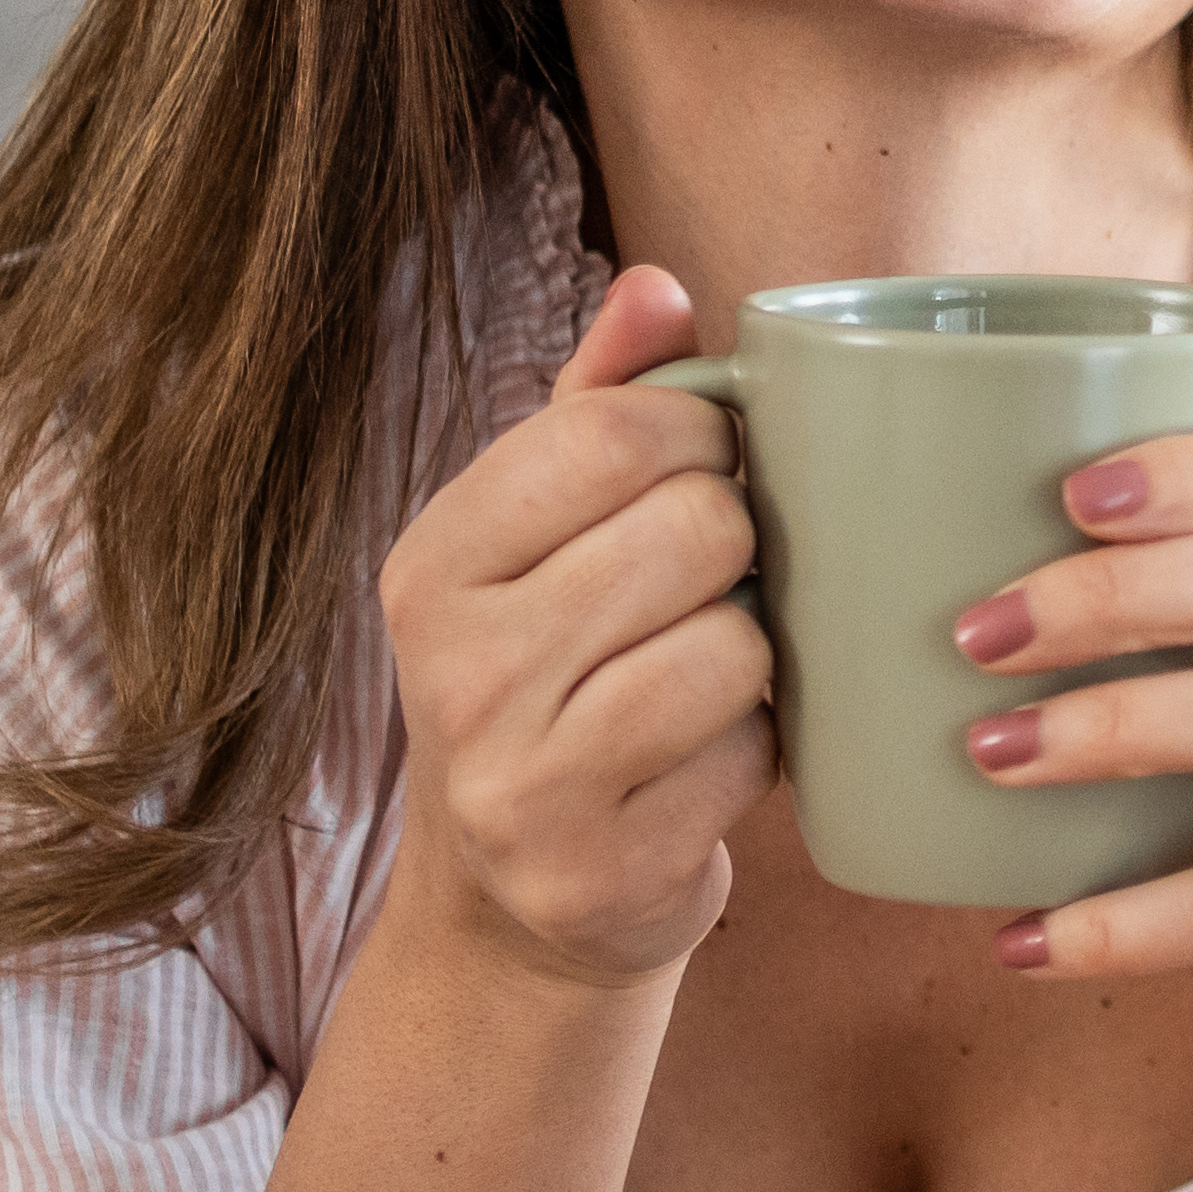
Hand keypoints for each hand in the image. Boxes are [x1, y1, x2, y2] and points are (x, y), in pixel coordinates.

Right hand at [369, 265, 771, 988]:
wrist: (511, 905)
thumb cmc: (549, 681)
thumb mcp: (543, 536)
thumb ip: (602, 403)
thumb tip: (662, 286)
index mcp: (433, 562)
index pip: (612, 432)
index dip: (704, 436)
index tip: (710, 468)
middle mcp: (456, 670)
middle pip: (696, 530)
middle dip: (739, 547)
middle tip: (715, 584)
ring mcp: (520, 782)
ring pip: (733, 647)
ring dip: (755, 656)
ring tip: (708, 672)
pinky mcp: (600, 872)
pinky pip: (752, 759)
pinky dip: (759, 752)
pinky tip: (708, 758)